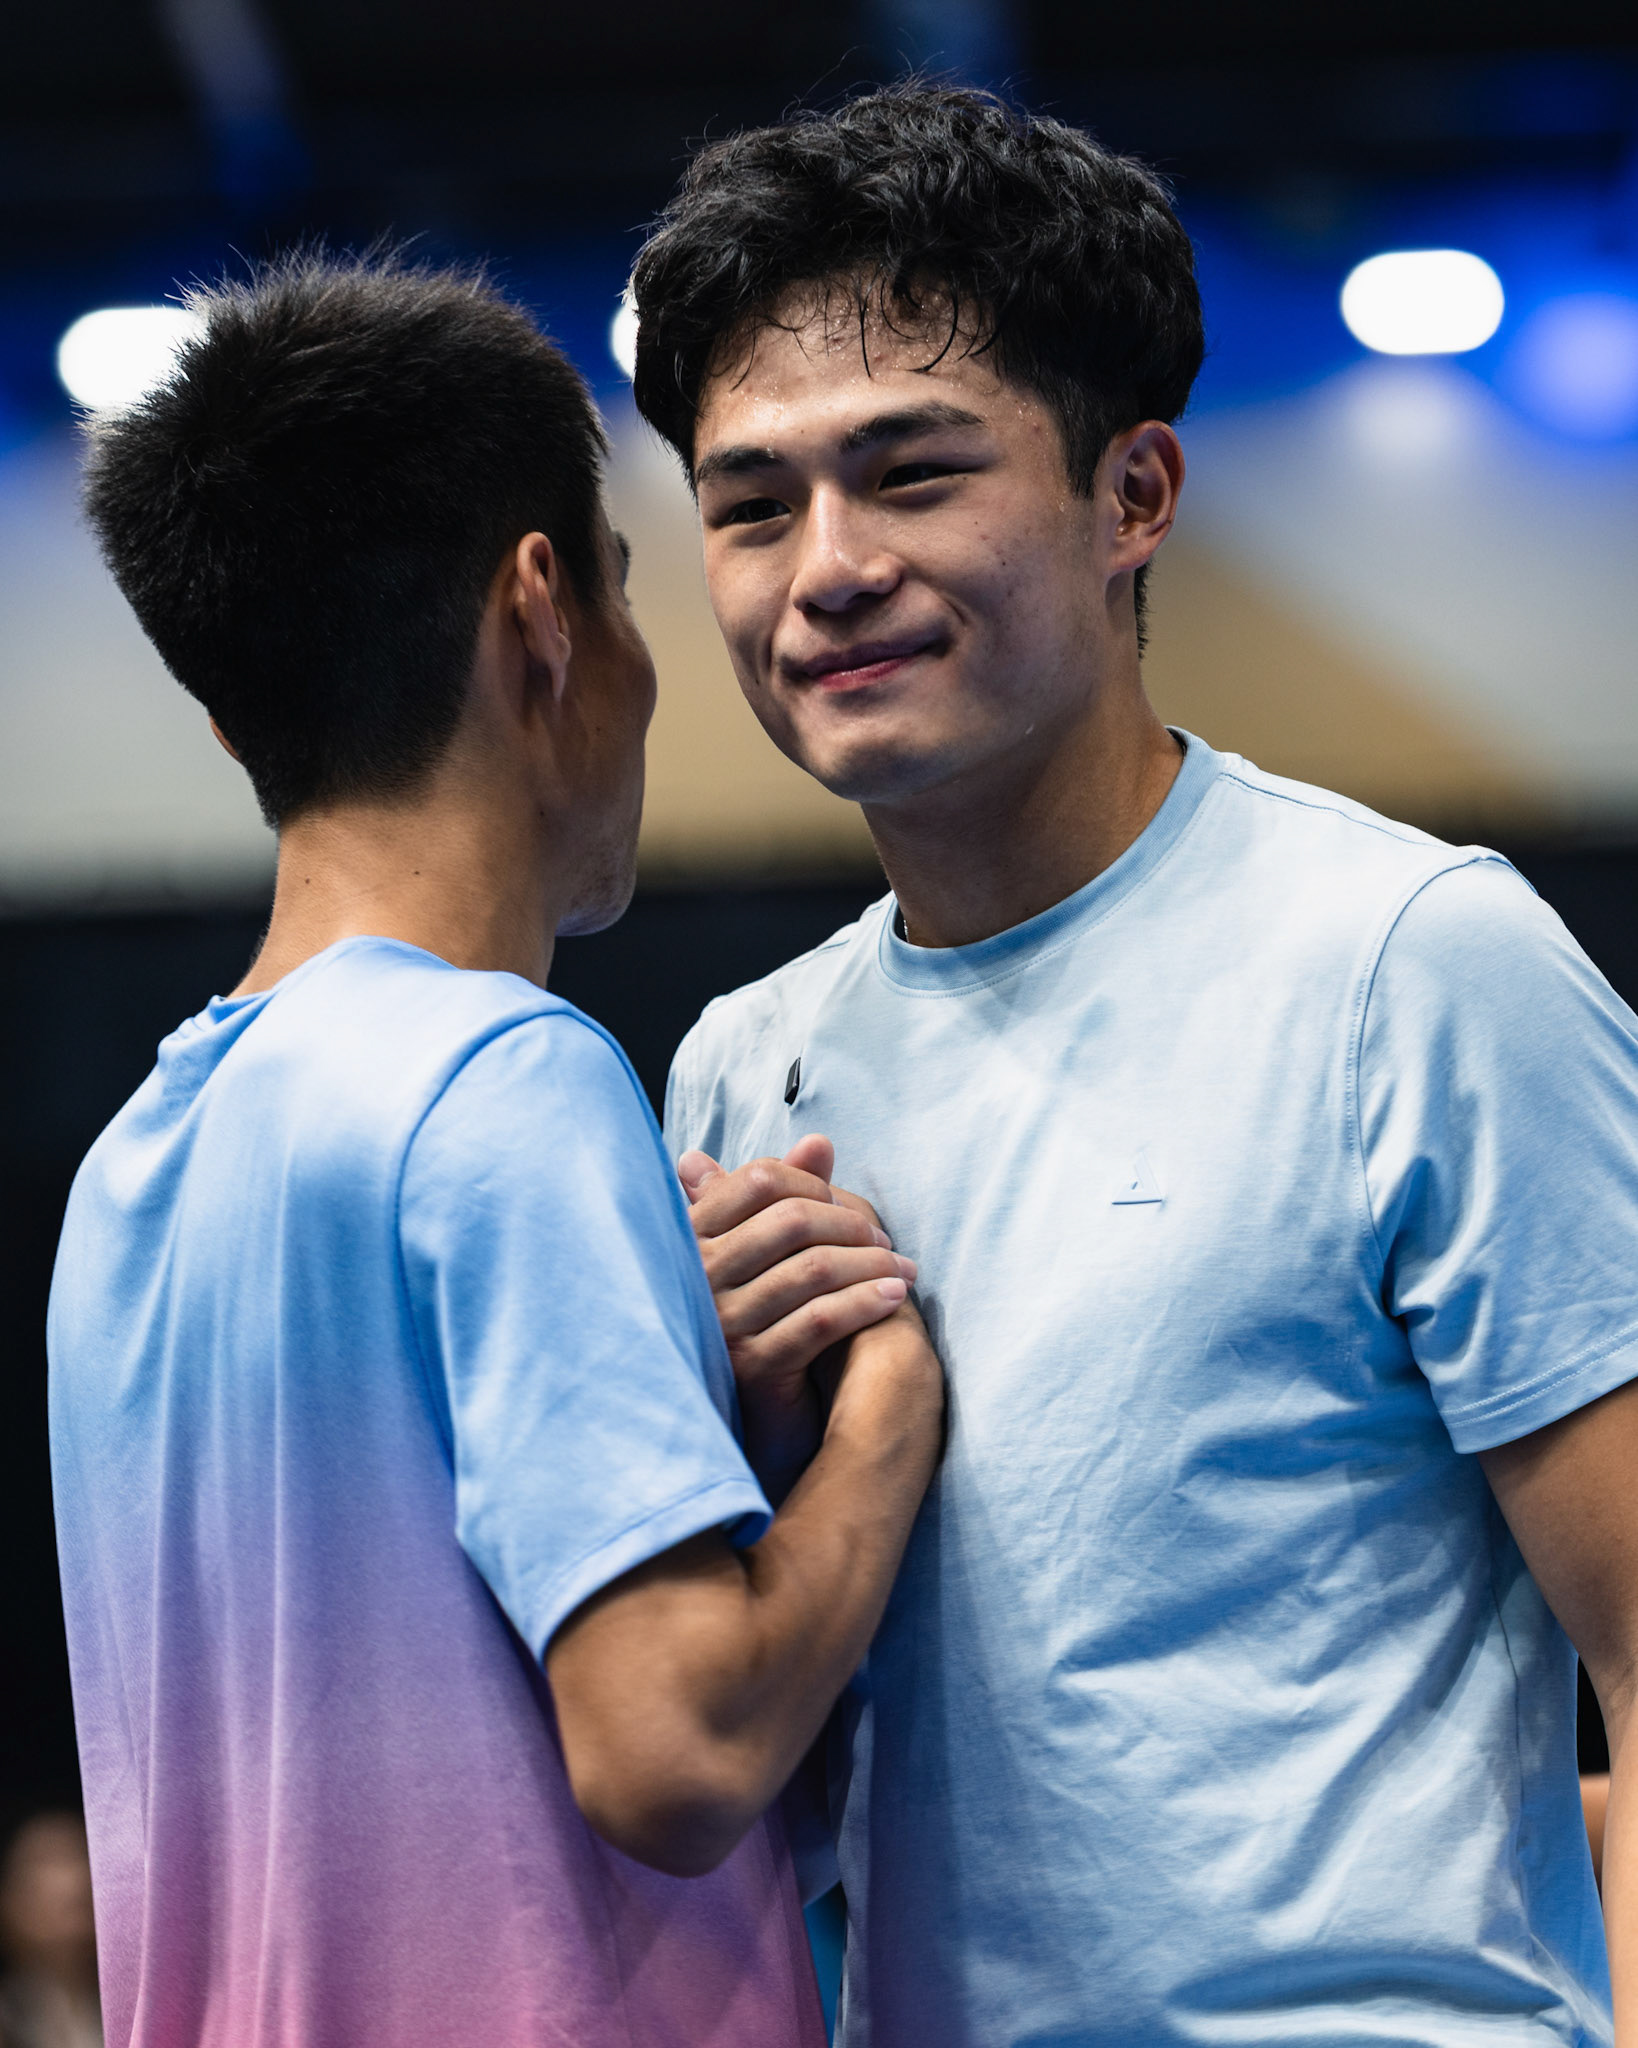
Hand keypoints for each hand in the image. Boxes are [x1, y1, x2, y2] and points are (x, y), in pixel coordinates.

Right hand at [679, 1135, 915, 1495]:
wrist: (748, 1420)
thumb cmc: (761, 1321)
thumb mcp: (765, 1255)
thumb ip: (786, 1195)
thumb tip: (818, 1143)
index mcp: (692, 1235)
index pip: (758, 1180)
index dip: (813, 1185)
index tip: (850, 1208)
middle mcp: (698, 1274)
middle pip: (791, 1220)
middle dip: (852, 1227)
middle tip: (887, 1246)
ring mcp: (721, 1321)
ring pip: (813, 1269)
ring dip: (872, 1266)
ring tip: (904, 1272)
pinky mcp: (750, 1365)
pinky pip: (821, 1319)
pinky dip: (866, 1302)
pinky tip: (895, 1299)